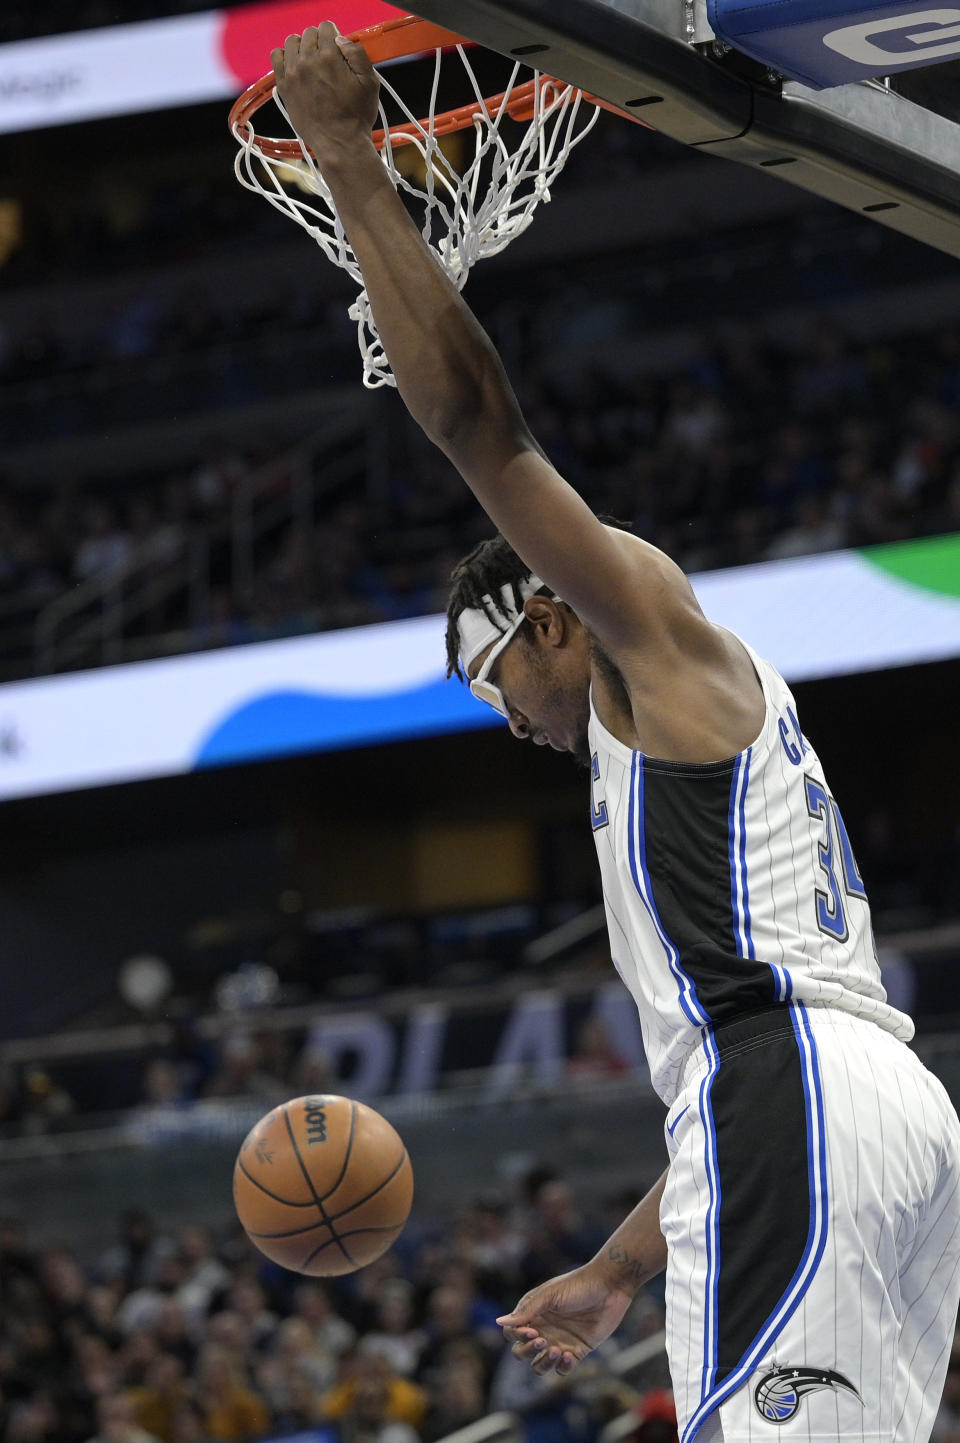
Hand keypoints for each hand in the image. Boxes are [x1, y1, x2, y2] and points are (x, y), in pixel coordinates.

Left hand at [270, 23, 379, 159]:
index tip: (338, 51)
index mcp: (329, 57)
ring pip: (291, 42)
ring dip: (301, 47)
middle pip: (309, 33)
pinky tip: (295, 66)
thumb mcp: (369, 82)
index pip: (326, 27)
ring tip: (311, 61)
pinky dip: (285, 56)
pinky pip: (276, 57)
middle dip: (319, 42)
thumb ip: (357, 53)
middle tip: (327, 60)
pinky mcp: (284, 86)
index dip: (335, 36)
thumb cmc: (356, 116)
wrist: (338, 143)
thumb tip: (340, 39)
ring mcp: (293, 73)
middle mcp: (307, 61)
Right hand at [497, 1263, 634, 1376]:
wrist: (609, 1288)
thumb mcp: (550, 1295)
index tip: (532, 1330)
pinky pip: (562, 1369)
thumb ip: (526, 1310)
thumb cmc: (577, 1285)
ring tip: (557, 1350)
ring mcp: (559, 1342)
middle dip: (528, 1351)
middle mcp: (543, 1329)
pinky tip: (570, 1356)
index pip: (512, 1333)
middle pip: (522, 1352)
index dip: (517, 1336)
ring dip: (544, 1363)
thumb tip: (499, 1322)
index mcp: (533, 1314)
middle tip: (543, 1339)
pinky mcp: (577, 1351)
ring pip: (540, 1365)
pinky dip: (562, 1367)